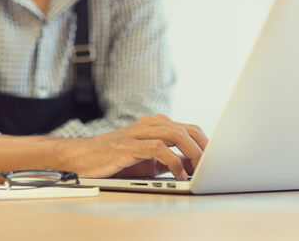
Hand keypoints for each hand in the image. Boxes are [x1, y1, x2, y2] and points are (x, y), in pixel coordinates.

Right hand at [68, 114, 207, 179]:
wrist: (83, 157)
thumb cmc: (116, 159)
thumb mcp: (148, 159)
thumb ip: (170, 159)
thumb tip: (193, 166)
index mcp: (156, 125)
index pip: (189, 129)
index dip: (205, 144)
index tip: (215, 161)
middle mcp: (150, 124)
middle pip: (187, 129)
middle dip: (204, 147)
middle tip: (213, 165)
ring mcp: (139, 132)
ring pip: (175, 134)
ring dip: (192, 152)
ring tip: (200, 169)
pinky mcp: (129, 145)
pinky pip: (158, 149)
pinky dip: (173, 161)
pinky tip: (179, 173)